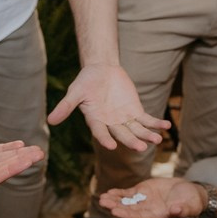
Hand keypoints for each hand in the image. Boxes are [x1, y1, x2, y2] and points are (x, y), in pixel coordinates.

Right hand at [47, 63, 169, 151]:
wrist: (101, 70)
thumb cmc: (86, 81)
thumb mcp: (75, 92)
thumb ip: (65, 107)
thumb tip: (50, 120)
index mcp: (95, 121)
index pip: (100, 132)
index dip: (105, 138)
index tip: (111, 146)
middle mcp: (110, 124)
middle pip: (122, 134)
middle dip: (132, 140)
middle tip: (141, 148)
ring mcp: (124, 119)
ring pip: (137, 130)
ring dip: (147, 135)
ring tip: (157, 139)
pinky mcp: (135, 112)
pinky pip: (147, 120)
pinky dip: (156, 123)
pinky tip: (166, 126)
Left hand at [100, 177, 204, 217]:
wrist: (189, 193)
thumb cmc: (191, 202)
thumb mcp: (189, 206)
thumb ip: (182, 209)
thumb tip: (175, 210)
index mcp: (156, 216)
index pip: (138, 217)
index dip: (126, 214)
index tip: (115, 211)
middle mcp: (147, 210)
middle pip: (128, 210)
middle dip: (115, 206)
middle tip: (103, 203)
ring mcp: (143, 201)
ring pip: (125, 202)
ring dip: (113, 200)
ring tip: (102, 198)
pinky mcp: (143, 192)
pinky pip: (128, 194)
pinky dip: (119, 193)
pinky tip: (109, 192)